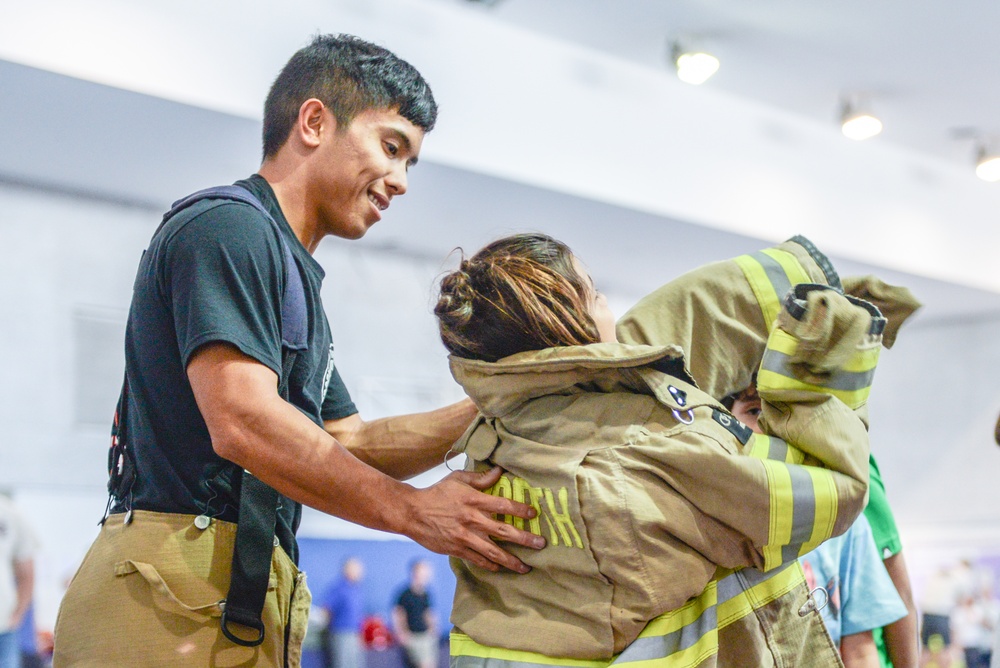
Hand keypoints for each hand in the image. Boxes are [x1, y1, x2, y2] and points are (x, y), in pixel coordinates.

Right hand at [403, 467, 544, 572]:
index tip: (534, 514)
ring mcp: (464, 537)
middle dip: (525, 539)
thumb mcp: (458, 479)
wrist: (412, 512)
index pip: (504, 505)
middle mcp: (472, 520)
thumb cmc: (437, 493)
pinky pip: (478, 560)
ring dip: (512, 560)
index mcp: (474, 500)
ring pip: (493, 552)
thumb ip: (480, 478)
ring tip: (526, 568)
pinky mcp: (456, 549)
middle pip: (504, 531)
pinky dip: (491, 565)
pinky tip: (500, 568)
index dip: (521, 510)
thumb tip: (500, 471)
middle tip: (541, 544)